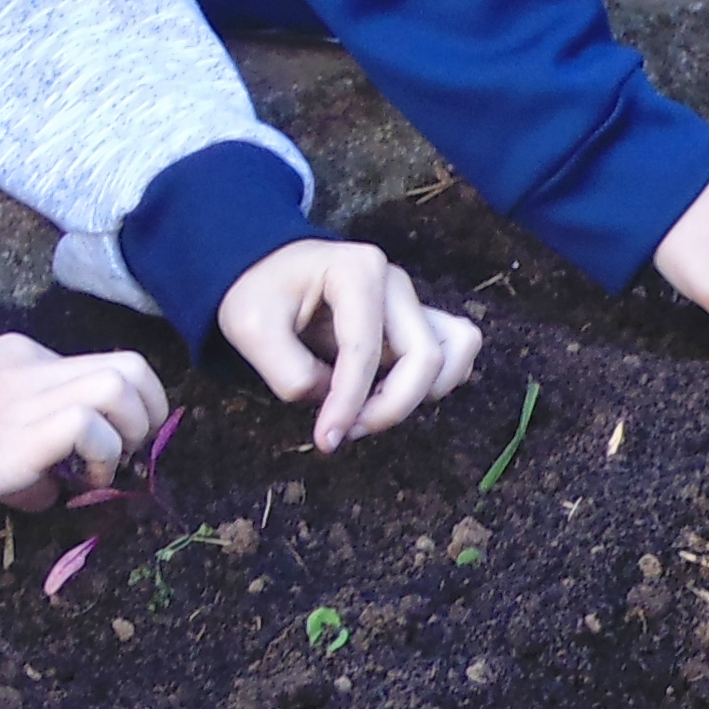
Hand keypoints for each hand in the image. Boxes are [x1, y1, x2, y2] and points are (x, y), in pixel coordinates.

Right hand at [0, 334, 168, 508]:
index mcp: (21, 360)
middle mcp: (36, 366)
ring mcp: (32, 394)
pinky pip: (92, 424)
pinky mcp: (24, 432)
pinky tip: (76, 481)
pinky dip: (99, 455)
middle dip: (148, 413)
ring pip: (125, 381)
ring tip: (104, 468)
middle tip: (123, 456)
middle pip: (131, 365)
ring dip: (131, 429)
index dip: (119, 410)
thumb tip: (48, 492)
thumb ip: (13, 454)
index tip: (106, 451)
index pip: (97, 369)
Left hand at [217, 240, 484, 449]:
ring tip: (372, 411)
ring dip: (422, 395)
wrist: (264, 268)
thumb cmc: (259, 292)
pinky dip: (434, 383)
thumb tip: (333, 404)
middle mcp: (395, 282)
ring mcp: (411, 300)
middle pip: (426, 357)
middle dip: (391, 407)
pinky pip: (456, 350)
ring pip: (456, 351)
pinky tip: (388, 395)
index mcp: (356, 271)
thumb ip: (290, 373)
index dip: (349, 402)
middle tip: (346, 431)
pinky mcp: (417, 319)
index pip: (366, 350)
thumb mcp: (252, 330)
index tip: (326, 439)